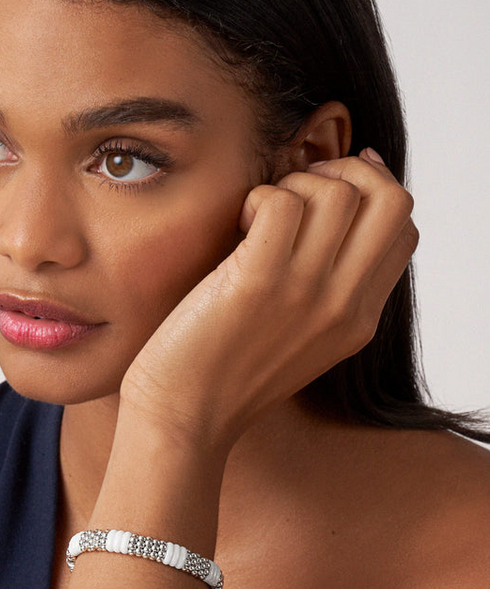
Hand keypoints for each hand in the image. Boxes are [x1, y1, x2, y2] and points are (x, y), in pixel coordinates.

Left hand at [119, 149, 418, 455]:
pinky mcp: (257, 282)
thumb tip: (326, 214)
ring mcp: (304, 293)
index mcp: (358, 319)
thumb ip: (325, 289)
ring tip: (260, 213)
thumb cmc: (226, 370)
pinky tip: (239, 225)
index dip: (373, 192)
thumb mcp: (298, 336)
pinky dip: (260, 198)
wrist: (185, 416)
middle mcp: (343, 305)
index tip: (331, 185)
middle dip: (347, 172)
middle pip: (392, 201)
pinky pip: (281, 203)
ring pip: (338, 193)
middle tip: (300, 185)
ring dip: (294, 185)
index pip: (404, 231)